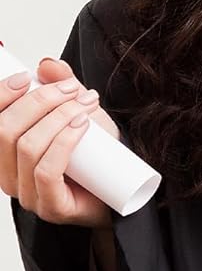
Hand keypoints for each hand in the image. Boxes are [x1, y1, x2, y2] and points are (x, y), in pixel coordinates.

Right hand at [0, 57, 117, 227]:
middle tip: (72, 89)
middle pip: (5, 132)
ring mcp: (27, 195)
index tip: (25, 76)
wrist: (121, 190)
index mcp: (3, 154)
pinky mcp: (51, 207)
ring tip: (86, 104)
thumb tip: (47, 63)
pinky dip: (63, 142)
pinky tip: (81, 124)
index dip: (0, 97)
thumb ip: (62, 87)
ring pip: (28, 148)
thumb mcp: (78, 113)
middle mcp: (7, 176)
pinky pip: (47, 171)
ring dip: (57, 118)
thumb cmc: (95, 155)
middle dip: (38, 102)